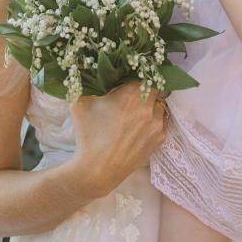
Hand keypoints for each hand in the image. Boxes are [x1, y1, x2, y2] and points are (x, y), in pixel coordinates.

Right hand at [69, 82, 165, 196]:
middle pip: (156, 88)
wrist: (97, 169)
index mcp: (132, 93)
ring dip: (151, 104)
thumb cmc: (88, 134)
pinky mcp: (159, 139)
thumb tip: (87, 71)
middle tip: (134, 93)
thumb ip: (86, 83)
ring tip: (136, 110)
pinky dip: (153, 120)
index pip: (146, 73)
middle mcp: (148, 106)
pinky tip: (139, 126)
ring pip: (160, 105)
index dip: (140, 73)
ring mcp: (156, 124)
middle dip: (146, 88)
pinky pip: (161, 122)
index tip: (133, 75)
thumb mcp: (80, 102)